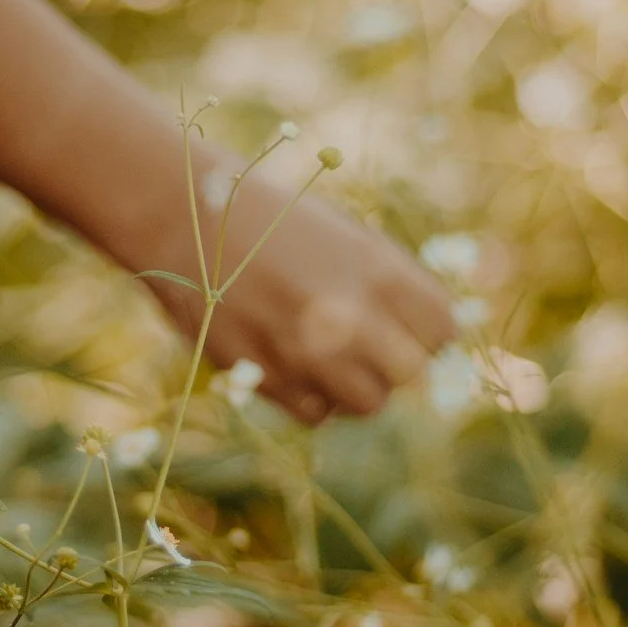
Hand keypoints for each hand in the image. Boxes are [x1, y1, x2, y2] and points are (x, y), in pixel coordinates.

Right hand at [129, 167, 457, 424]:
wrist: (184, 216)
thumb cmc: (275, 219)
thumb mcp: (347, 233)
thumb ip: (392, 283)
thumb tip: (434, 337)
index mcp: (376, 269)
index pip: (443, 330)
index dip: (430, 331)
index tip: (410, 325)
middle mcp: (345, 314)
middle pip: (411, 374)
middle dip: (399, 364)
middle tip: (376, 347)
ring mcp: (302, 350)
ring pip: (367, 404)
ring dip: (358, 385)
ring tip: (333, 352)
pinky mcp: (263, 375)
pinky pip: (315, 411)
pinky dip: (312, 393)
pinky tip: (294, 359)